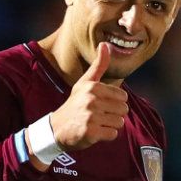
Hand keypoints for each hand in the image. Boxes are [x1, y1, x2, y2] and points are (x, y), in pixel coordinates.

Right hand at [45, 42, 127, 156]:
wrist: (57, 128)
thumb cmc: (75, 104)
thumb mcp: (85, 83)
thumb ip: (98, 65)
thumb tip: (105, 44)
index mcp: (93, 87)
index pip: (123, 97)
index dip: (115, 102)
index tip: (102, 104)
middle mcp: (92, 100)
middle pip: (123, 110)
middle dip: (114, 114)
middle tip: (99, 115)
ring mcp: (91, 117)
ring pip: (119, 122)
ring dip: (110, 125)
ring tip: (97, 123)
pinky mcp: (91, 132)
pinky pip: (113, 134)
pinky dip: (106, 135)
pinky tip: (95, 132)